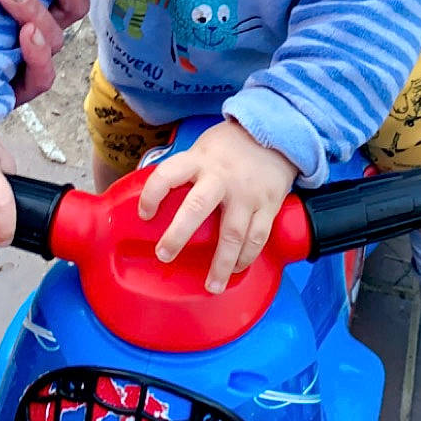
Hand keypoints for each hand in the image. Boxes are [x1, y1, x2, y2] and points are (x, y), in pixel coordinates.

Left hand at [137, 119, 297, 294]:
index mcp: (199, 161)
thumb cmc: (231, 145)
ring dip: (222, 263)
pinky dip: (247, 257)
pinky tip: (237, 270)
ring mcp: (247, 194)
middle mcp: (221, 177)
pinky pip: (258, 237)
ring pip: (233, 233)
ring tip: (211, 287)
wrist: (277, 134)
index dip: (152, 194)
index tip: (144, 214)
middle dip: (179, 235)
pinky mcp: (269, 205)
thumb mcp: (202, 148)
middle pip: (197, 207)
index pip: (168, 175)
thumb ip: (184, 170)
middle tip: (165, 255)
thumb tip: (154, 196)